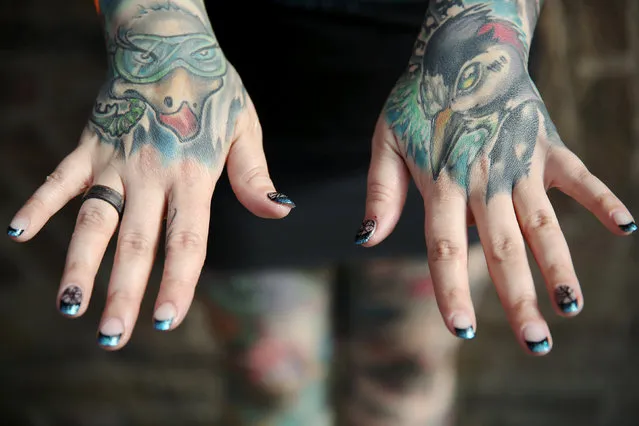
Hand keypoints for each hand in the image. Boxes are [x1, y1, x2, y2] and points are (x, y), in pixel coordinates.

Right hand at [7, 1, 293, 348]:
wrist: (167, 41)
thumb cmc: (212, 91)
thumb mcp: (245, 129)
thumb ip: (255, 176)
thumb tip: (282, 212)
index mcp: (194, 175)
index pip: (186, 240)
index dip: (177, 281)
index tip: (165, 320)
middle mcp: (152, 173)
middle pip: (138, 242)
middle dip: (124, 292)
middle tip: (113, 338)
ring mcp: (116, 159)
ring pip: (94, 218)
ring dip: (79, 263)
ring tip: (68, 307)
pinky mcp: (89, 143)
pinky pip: (61, 176)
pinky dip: (39, 201)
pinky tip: (16, 231)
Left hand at [358, 2, 635, 354]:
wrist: (463, 51)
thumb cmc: (419, 101)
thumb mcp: (385, 141)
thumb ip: (380, 192)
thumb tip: (365, 241)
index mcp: (442, 182)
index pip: (446, 247)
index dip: (451, 290)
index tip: (463, 330)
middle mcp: (484, 179)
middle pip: (503, 248)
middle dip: (519, 298)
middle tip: (536, 344)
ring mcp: (519, 163)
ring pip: (541, 223)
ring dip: (559, 266)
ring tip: (570, 307)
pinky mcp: (546, 146)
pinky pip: (578, 176)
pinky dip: (601, 200)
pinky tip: (627, 228)